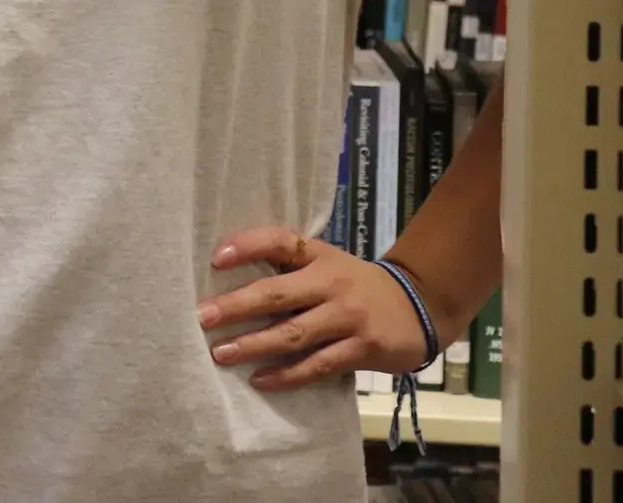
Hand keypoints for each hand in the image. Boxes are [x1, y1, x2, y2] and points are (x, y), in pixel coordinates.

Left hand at [195, 226, 431, 390]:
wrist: (419, 307)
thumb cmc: (356, 286)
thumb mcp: (329, 265)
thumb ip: (291, 269)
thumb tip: (230, 281)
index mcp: (319, 255)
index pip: (279, 242)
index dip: (247, 246)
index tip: (215, 258)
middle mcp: (332, 282)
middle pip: (277, 294)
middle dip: (236, 306)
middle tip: (202, 317)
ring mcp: (348, 316)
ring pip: (293, 333)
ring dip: (253, 345)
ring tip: (221, 353)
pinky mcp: (362, 348)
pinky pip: (317, 365)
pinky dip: (287, 375)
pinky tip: (260, 380)